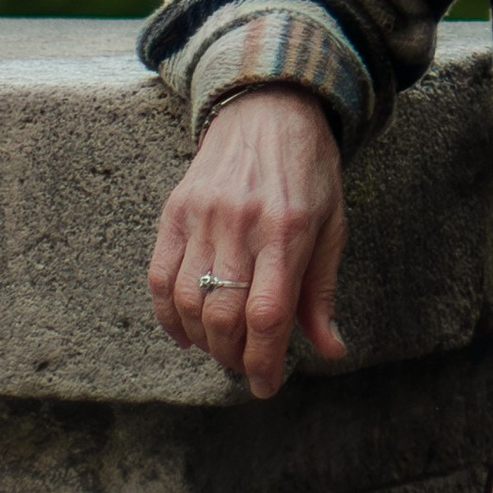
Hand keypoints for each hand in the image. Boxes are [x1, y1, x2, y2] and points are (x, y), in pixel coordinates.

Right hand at [148, 88, 347, 400]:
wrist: (269, 106)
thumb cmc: (309, 169)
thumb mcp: (333, 223)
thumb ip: (322, 290)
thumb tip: (330, 350)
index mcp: (289, 229)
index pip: (268, 314)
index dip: (263, 361)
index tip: (266, 386)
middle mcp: (242, 224)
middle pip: (224, 316)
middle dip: (233, 356)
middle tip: (245, 366)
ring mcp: (203, 216)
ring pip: (188, 302)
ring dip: (202, 340)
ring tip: (221, 349)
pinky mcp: (175, 210)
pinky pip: (159, 277)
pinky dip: (167, 316)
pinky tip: (184, 333)